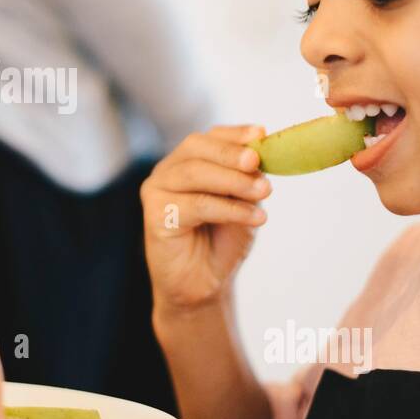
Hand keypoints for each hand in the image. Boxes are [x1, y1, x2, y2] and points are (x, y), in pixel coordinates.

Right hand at [141, 125, 270, 316]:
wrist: (204, 284)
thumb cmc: (222, 240)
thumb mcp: (243, 202)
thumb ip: (246, 179)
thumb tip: (258, 157)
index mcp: (187, 161)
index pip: (209, 137)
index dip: (234, 134)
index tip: (261, 134)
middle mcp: (168, 171)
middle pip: (196, 148)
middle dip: (231, 153)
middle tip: (258, 163)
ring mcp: (157, 190)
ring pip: (195, 173)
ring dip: (234, 181)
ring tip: (265, 192)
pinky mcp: (155, 214)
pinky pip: (196, 204)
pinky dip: (229, 208)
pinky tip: (255, 217)